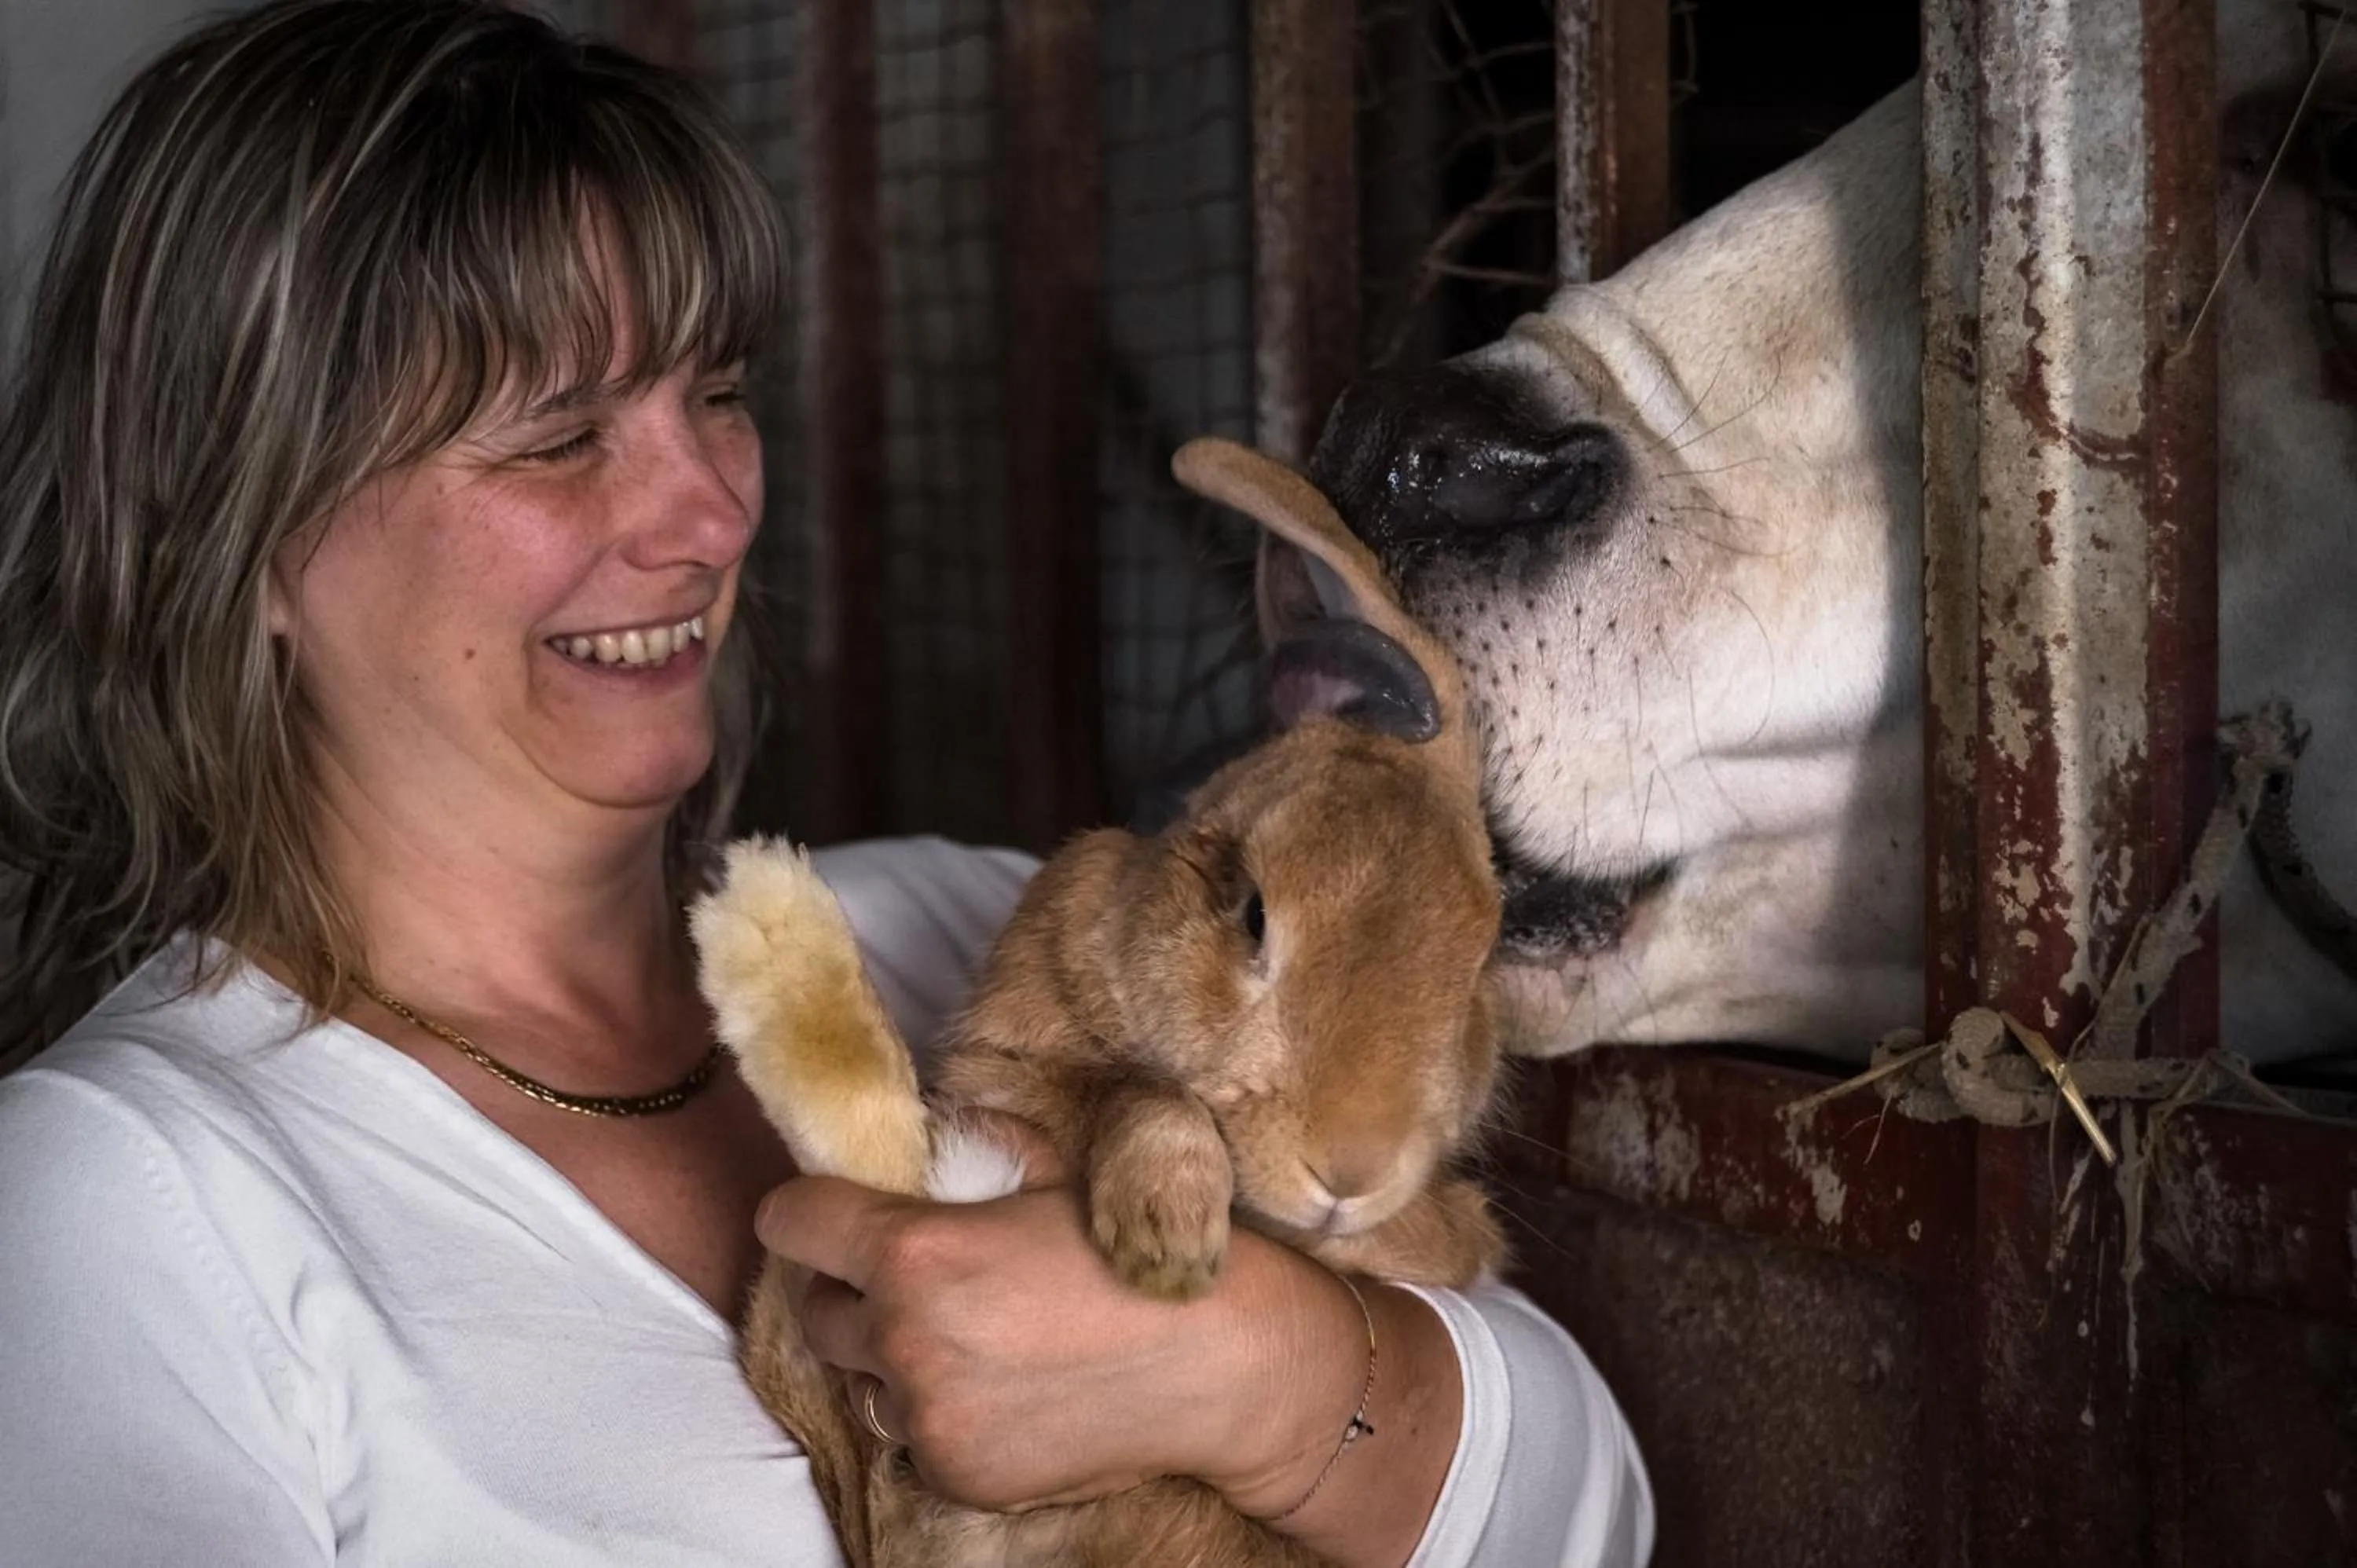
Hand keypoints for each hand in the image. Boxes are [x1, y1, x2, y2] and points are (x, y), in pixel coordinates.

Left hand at [752, 1168, 1371, 1516]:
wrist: (1219, 1364)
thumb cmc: (1137, 1256)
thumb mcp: (1053, 1172)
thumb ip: (974, 1146)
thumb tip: (926, 1128)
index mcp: (915, 1252)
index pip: (790, 1224)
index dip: (806, 1211)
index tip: (827, 1213)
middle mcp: (904, 1340)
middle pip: (814, 1309)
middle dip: (848, 1287)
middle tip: (907, 1275)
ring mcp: (927, 1418)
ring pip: (862, 1379)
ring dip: (892, 1356)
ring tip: (969, 1336)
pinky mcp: (955, 1475)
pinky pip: (910, 1435)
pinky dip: (938, 1411)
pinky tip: (1002, 1385)